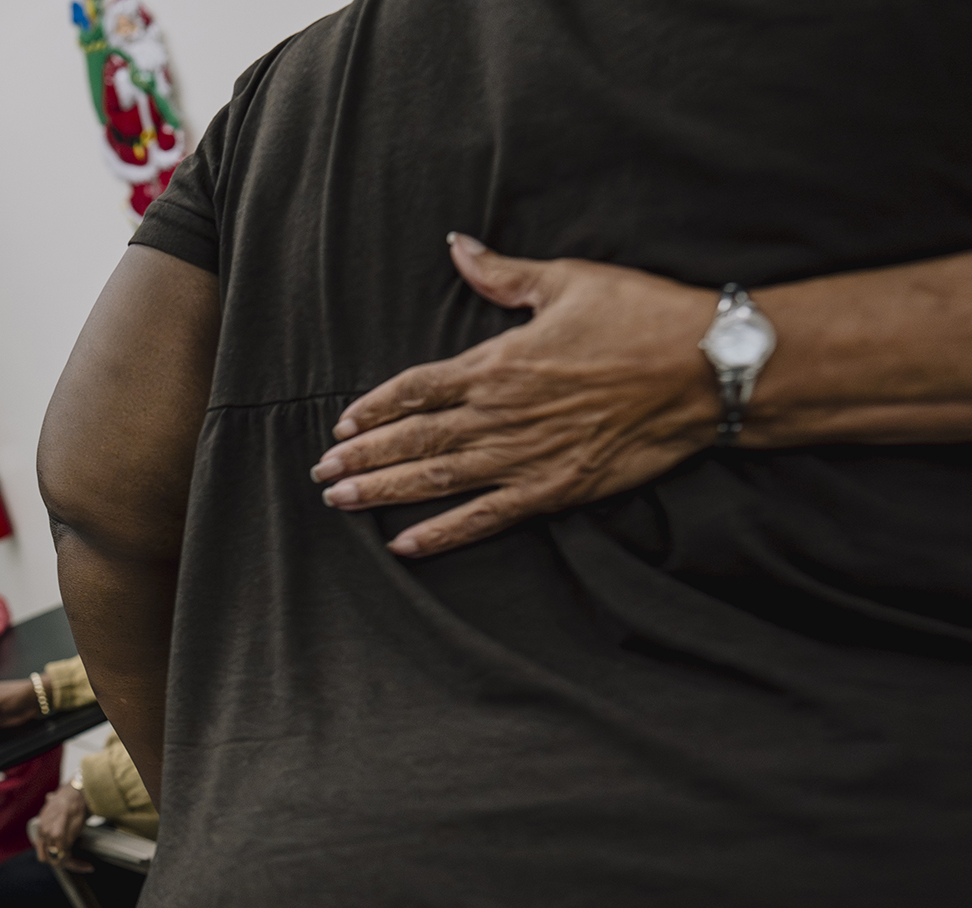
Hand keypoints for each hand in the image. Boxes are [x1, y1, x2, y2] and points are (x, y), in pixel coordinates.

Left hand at [34, 784, 92, 869]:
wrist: (75, 794)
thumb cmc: (69, 798)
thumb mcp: (55, 801)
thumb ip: (51, 803)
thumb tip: (49, 797)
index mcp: (41, 827)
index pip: (42, 851)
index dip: (54, 857)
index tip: (67, 858)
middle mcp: (44, 833)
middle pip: (49, 858)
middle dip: (63, 863)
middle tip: (77, 864)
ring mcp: (51, 837)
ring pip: (59, 860)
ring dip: (73, 866)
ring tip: (86, 867)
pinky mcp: (61, 839)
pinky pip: (67, 858)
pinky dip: (78, 864)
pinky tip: (87, 865)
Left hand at [313, 233, 718, 557]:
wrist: (705, 368)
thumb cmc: (640, 316)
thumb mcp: (567, 281)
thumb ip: (502, 274)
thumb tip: (457, 244)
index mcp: (497, 362)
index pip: (416, 388)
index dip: (374, 407)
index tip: (343, 423)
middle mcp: (500, 414)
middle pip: (413, 439)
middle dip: (362, 457)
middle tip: (321, 472)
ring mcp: (523, 456)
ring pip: (435, 480)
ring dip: (383, 492)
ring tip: (340, 501)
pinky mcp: (553, 490)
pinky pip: (485, 517)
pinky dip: (441, 533)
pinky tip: (404, 544)